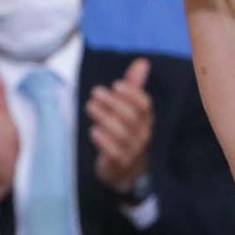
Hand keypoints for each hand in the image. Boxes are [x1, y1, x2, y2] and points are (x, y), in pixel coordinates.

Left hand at [88, 57, 153, 194]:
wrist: (127, 172)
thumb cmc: (126, 134)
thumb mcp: (130, 111)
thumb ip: (134, 87)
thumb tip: (142, 62)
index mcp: (145, 121)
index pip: (144, 105)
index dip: (132, 94)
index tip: (116, 84)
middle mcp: (141, 135)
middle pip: (131, 117)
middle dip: (113, 103)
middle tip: (95, 92)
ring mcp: (131, 150)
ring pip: (121, 133)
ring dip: (104, 117)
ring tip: (90, 106)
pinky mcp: (118, 163)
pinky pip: (113, 152)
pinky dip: (103, 140)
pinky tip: (94, 130)